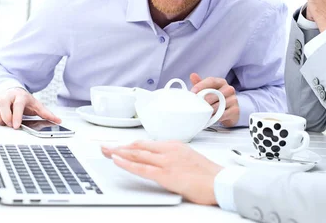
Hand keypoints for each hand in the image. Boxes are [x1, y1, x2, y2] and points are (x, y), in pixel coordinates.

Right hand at [0, 87, 60, 128]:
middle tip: (12, 125)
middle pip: (3, 108)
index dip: (16, 116)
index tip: (15, 126)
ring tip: (8, 121)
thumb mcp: (36, 105)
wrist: (13, 91)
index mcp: (20, 96)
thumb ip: (46, 113)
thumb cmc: (25, 101)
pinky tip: (1, 118)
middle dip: (7, 119)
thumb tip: (58, 120)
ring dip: (1, 121)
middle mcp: (7, 95)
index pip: (17, 105)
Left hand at [101, 141, 221, 204]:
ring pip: (136, 154)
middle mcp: (168, 150)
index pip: (146, 144)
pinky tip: (116, 160)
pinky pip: (141, 167)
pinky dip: (126, 163)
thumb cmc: (208, 174)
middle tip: (105, 146)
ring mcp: (166, 161)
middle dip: (119, 146)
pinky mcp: (165, 174)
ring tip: (105, 151)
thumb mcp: (189, 159)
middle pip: (138, 146)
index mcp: (174, 145)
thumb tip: (160, 161)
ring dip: (118, 152)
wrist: (220, 182)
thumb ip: (173, 158)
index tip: (119, 146)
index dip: (130, 145)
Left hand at [190, 73, 238, 126]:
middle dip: (204, 100)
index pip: (211, 81)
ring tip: (202, 113)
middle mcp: (229, 89)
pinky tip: (210, 118)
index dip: (201, 85)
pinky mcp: (235, 110)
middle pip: (214, 93)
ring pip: (218, 105)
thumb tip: (192, 75)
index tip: (193, 91)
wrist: (230, 112)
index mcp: (221, 82)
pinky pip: (223, 114)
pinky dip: (215, 117)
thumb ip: (200, 84)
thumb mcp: (208, 90)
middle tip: (196, 105)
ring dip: (209, 110)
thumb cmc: (216, 99)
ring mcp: (233, 99)